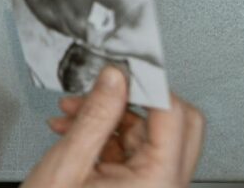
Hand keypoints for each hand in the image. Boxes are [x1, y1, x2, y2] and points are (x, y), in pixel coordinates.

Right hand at [23, 66, 205, 187]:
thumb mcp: (68, 164)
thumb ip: (96, 116)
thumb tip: (115, 79)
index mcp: (158, 182)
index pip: (173, 114)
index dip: (146, 84)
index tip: (121, 66)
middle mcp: (166, 186)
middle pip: (174, 122)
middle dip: (132, 99)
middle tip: (102, 88)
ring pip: (151, 133)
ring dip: (112, 117)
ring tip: (72, 113)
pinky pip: (136, 151)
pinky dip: (107, 136)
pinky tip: (76, 130)